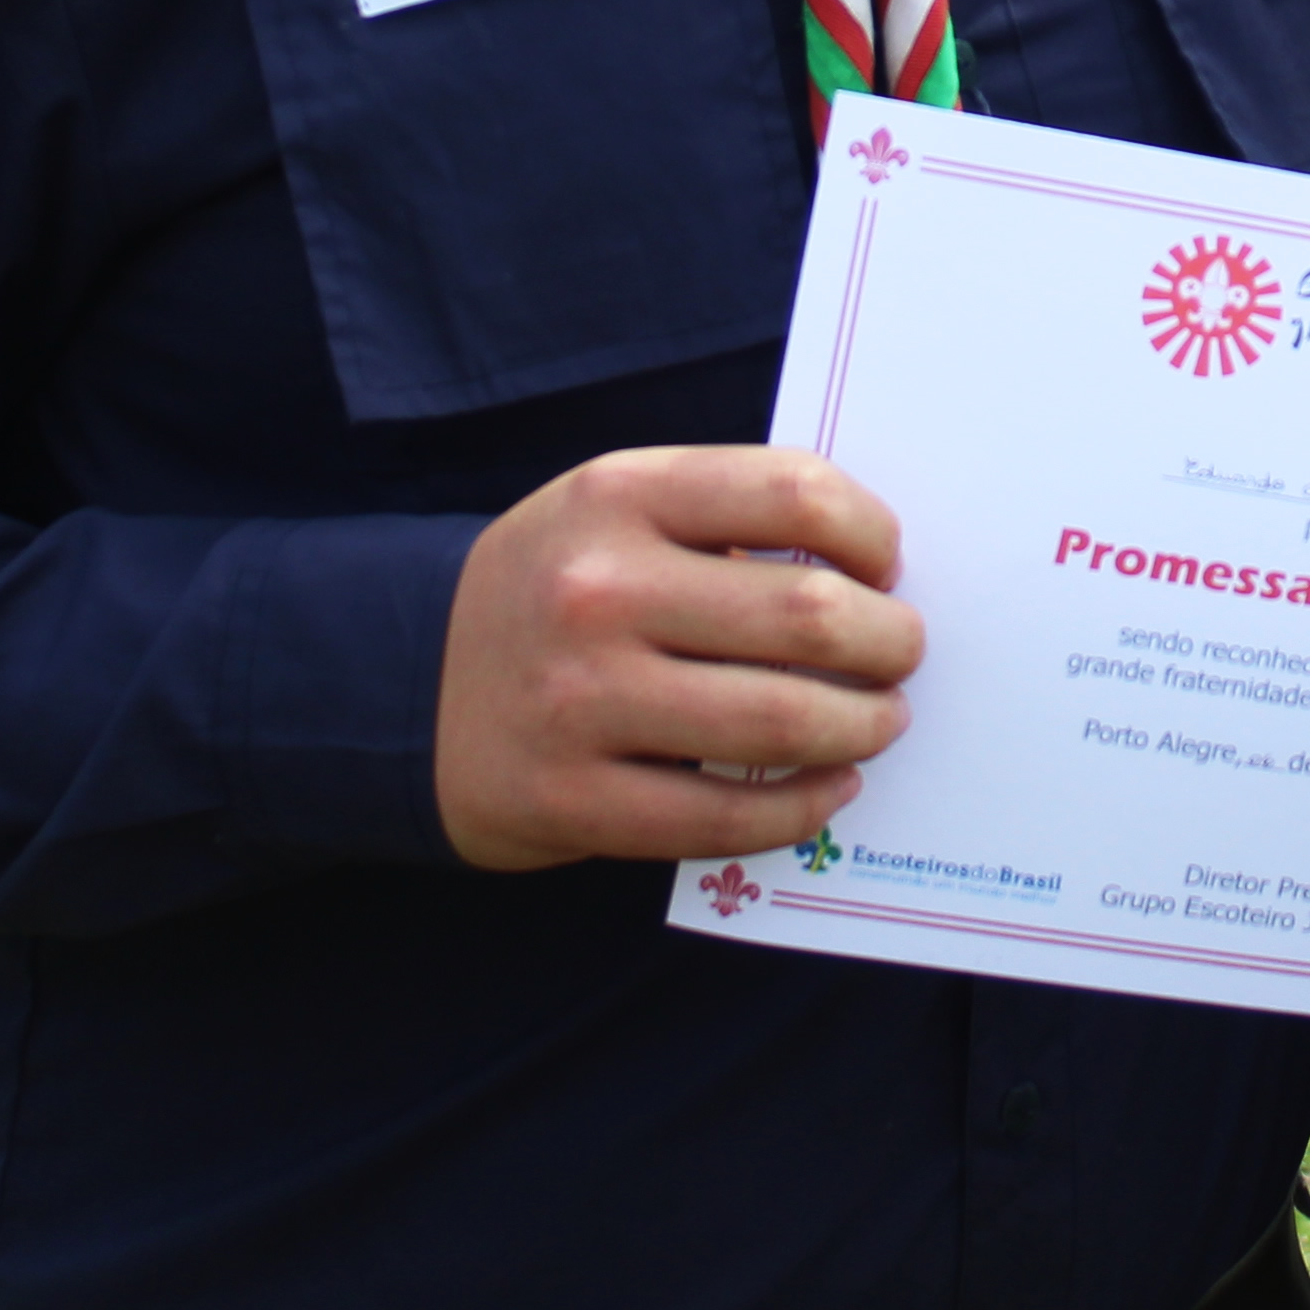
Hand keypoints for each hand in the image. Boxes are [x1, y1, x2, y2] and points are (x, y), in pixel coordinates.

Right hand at [432, 446, 925, 869]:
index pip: (793, 492)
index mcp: (618, 494)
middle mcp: (597, 591)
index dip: (870, 531)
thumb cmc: (554, 588)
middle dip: (889, 641)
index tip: (887, 563)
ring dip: (862, 726)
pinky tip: (828, 788)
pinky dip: (803, 807)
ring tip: (879, 720)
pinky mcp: (572, 799)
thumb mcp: (613, 511)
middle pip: (809, 615)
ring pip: (780, 722)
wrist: (407, 686)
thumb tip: (876, 569)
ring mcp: (580, 701)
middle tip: (903, 653)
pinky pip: (725, 817)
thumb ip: (724, 517)